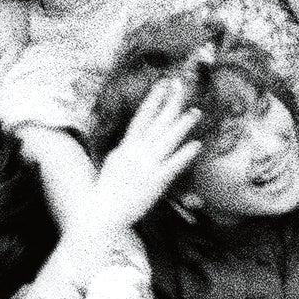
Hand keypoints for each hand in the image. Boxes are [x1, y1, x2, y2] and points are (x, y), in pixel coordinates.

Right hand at [95, 74, 205, 226]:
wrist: (102, 215)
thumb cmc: (107, 191)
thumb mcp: (114, 163)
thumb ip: (125, 150)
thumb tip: (130, 140)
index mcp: (126, 147)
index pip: (142, 117)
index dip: (154, 99)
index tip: (164, 83)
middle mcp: (137, 153)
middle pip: (157, 123)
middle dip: (170, 103)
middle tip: (182, 85)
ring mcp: (146, 167)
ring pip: (167, 140)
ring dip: (182, 124)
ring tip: (196, 112)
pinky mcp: (155, 183)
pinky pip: (172, 165)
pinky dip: (184, 154)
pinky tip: (196, 144)